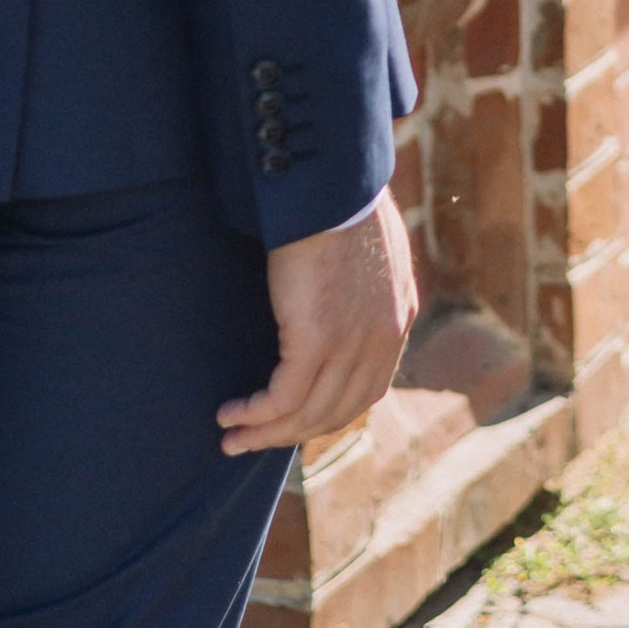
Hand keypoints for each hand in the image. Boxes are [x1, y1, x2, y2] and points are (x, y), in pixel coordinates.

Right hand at [216, 186, 418, 456]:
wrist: (336, 186)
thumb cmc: (344, 205)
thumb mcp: (369, 254)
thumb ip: (363, 288)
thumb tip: (338, 301)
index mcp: (398, 318)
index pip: (367, 390)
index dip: (329, 413)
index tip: (295, 420)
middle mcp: (383, 338)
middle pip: (337, 410)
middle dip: (292, 433)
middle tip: (253, 441)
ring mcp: (352, 343)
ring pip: (307, 412)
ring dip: (266, 433)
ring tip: (231, 438)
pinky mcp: (316, 339)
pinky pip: (282, 397)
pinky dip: (255, 414)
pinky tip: (231, 414)